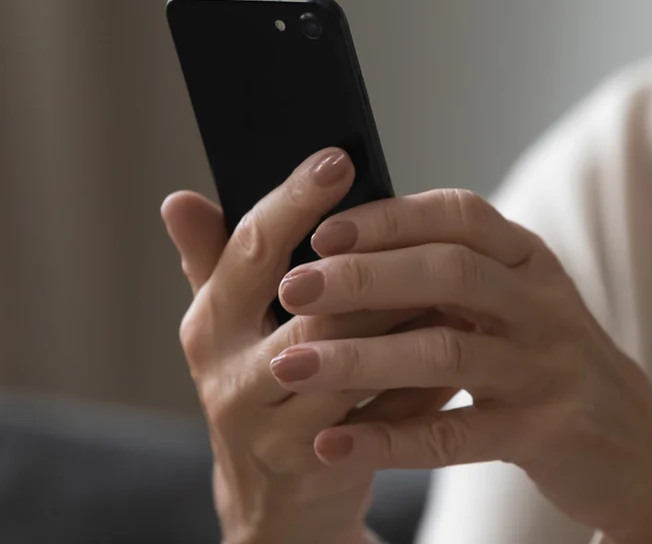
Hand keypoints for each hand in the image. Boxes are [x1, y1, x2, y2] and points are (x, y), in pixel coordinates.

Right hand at [162, 149, 454, 543]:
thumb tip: (178, 198)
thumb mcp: (230, 329)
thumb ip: (215, 262)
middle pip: (311, 301)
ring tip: (458, 278)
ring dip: (409, 316)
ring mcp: (270, 425)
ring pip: (352, 354)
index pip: (252, 247)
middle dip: (374, 263)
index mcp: (209, 324)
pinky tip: (462, 342)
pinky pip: (386, 410)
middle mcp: (228, 374)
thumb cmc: (265, 390)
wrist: (279, 503)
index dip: (295, 200)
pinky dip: (427, 377)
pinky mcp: (319, 462)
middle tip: (428, 226)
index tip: (339, 158)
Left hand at [269, 189, 651, 543]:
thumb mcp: (523, 304)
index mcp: (530, 261)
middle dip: (363, 278)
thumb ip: (460, 275)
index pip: (460, 215)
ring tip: (290, 366)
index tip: (322, 231)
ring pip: (444, 354)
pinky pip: (455, 435)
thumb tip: (355, 247)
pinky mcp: (544, 433)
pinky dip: (388, 440)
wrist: (642, 447)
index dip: (390, 217)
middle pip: (449, 273)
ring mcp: (546, 369)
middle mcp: (542, 305)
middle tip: (293, 289)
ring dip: (359, 358)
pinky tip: (334, 444)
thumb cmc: (556, 365)